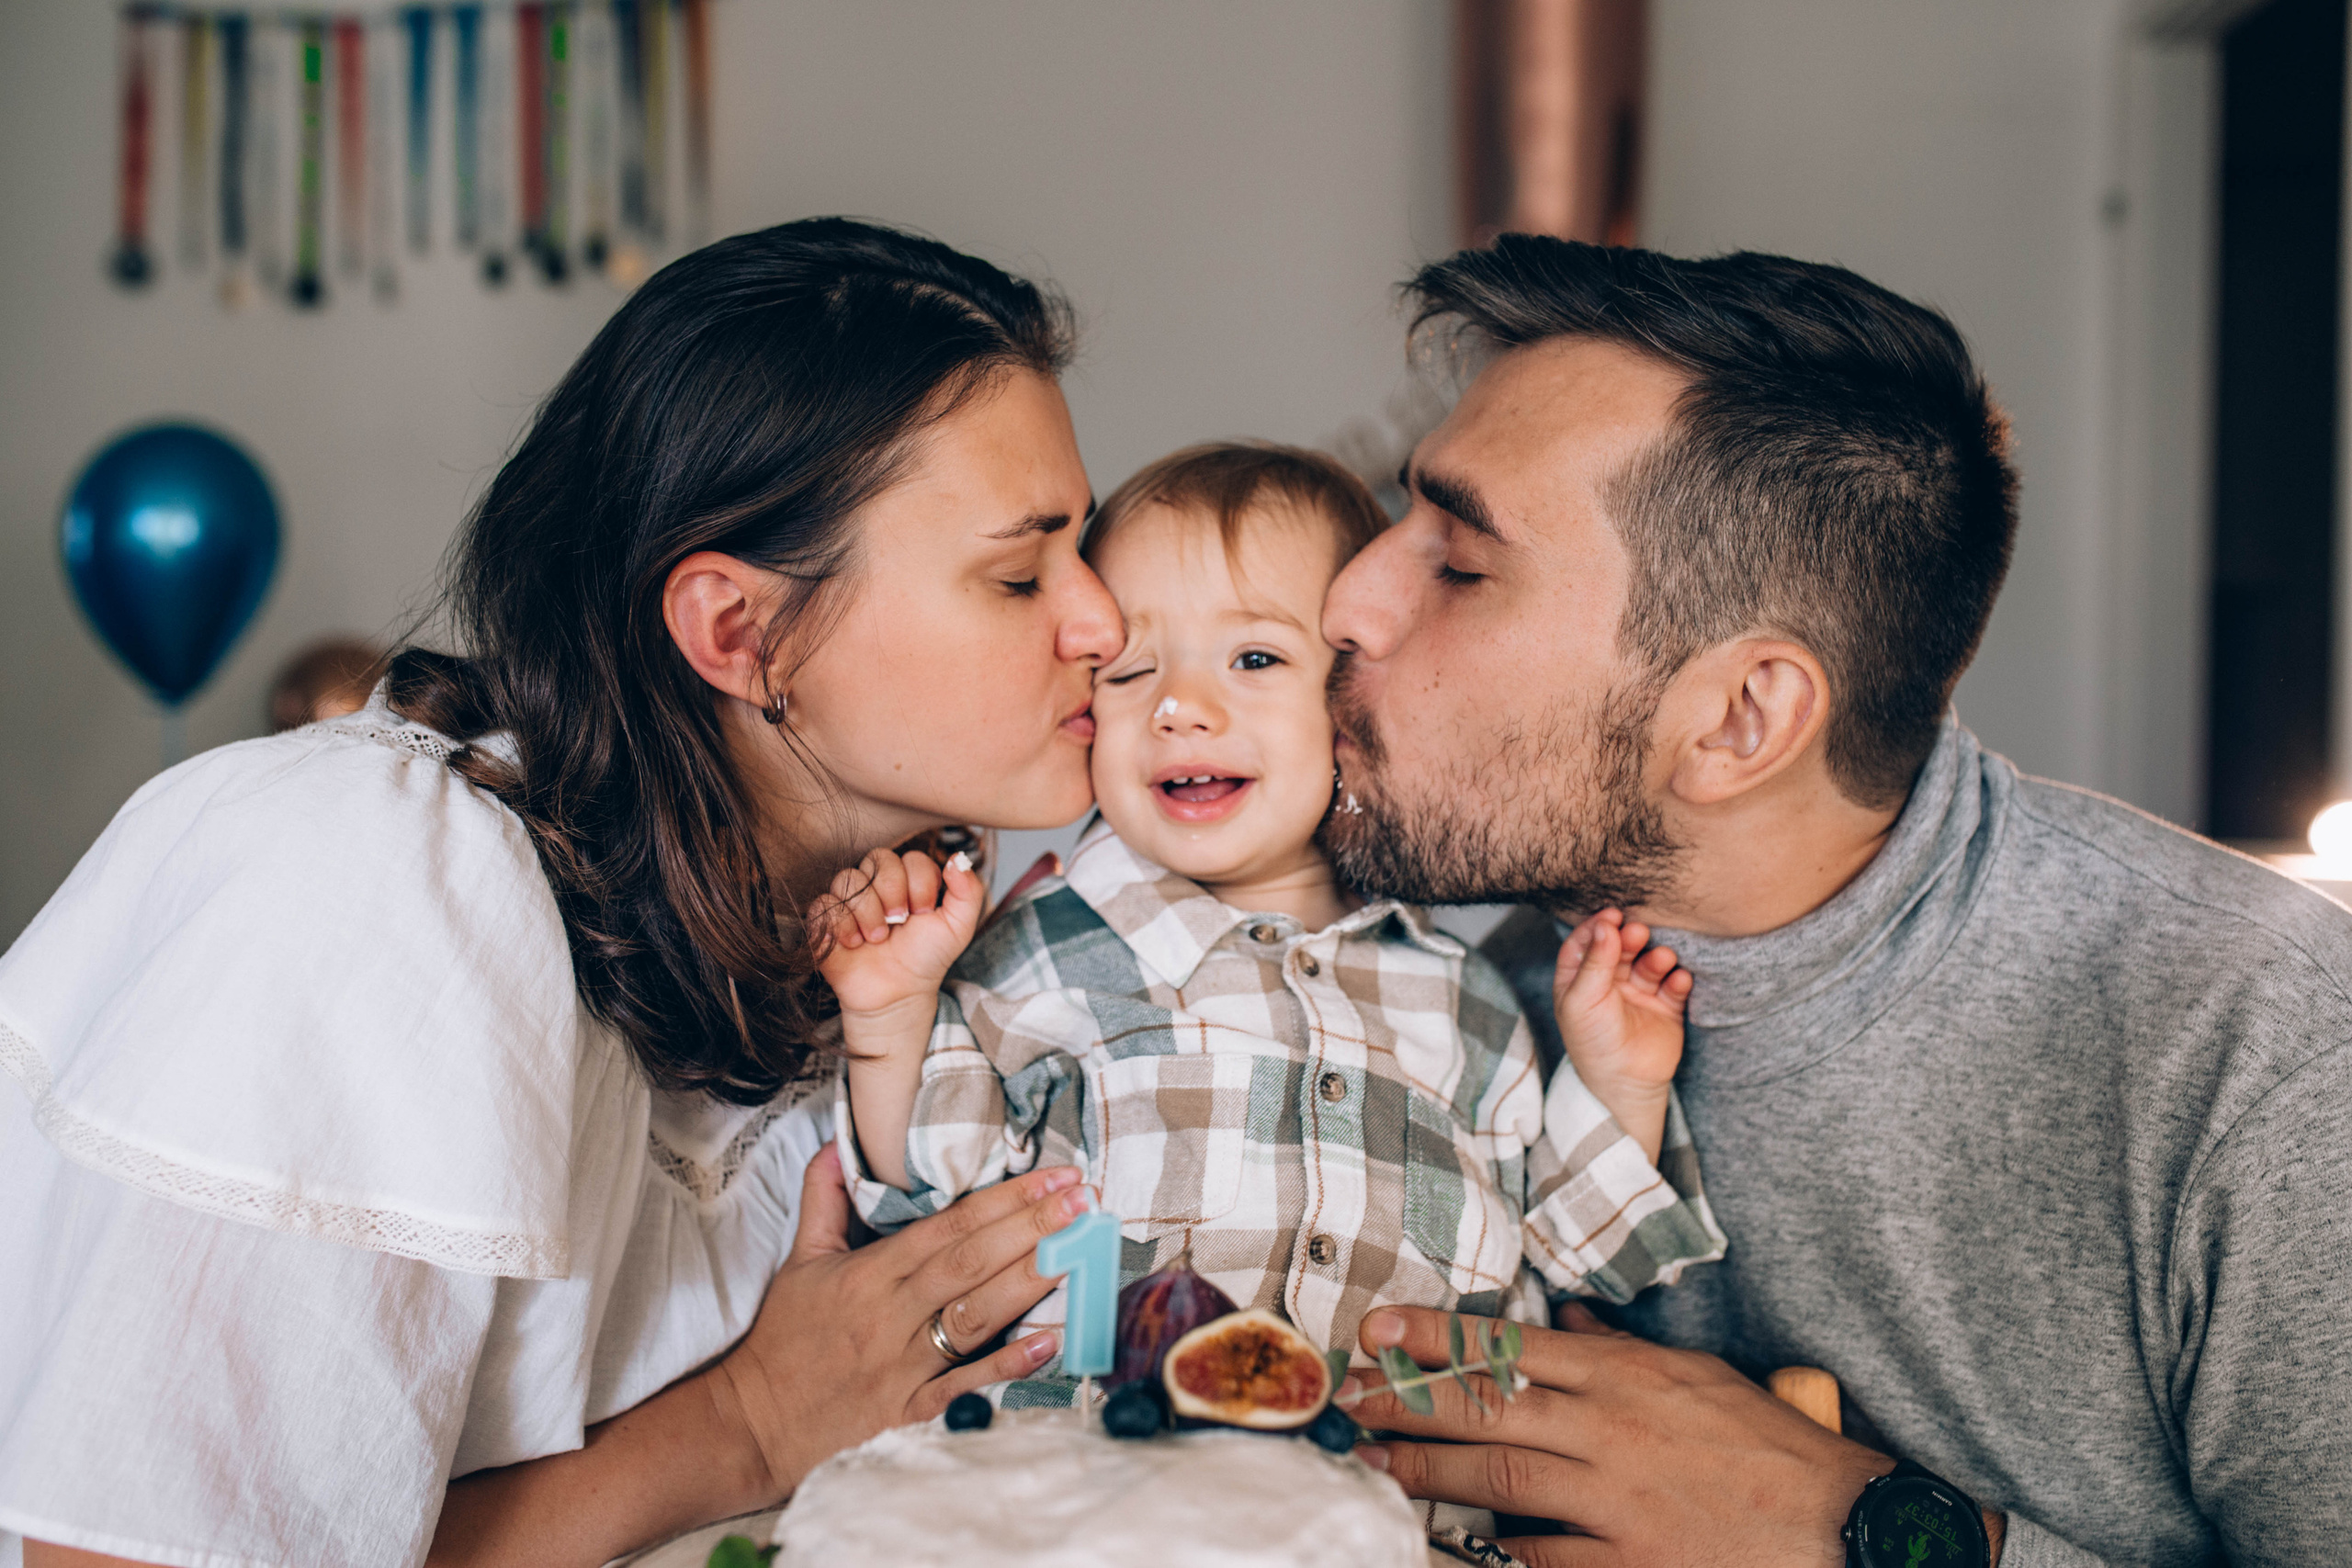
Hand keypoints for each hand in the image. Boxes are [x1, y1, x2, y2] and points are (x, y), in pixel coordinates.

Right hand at [709, 1145, 1087, 1500]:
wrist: (753, 1422)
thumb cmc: (784, 1338)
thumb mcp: (800, 1260)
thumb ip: (824, 1199)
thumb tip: (835, 1146)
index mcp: (869, 1273)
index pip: (949, 1227)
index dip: (1003, 1200)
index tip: (1052, 1177)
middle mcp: (891, 1314)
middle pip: (972, 1263)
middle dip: (1033, 1228)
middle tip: (1083, 1199)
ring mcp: (903, 1365)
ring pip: (975, 1316)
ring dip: (1031, 1283)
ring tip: (1080, 1251)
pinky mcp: (909, 1411)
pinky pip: (965, 1385)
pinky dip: (1008, 1364)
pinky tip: (1051, 1341)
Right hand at [814, 847, 985, 1019]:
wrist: (898, 993)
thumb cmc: (926, 958)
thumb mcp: (959, 927)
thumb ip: (969, 891)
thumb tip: (957, 858)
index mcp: (909, 878)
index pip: (912, 857)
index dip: (920, 884)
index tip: (924, 913)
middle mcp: (878, 882)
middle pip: (878, 858)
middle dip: (893, 894)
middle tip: (899, 924)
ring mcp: (849, 899)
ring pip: (849, 878)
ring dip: (868, 912)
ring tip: (877, 938)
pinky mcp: (825, 918)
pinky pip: (824, 903)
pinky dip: (841, 925)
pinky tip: (854, 944)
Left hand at [1346, 1305, 1890, 1566]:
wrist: (1845, 1531)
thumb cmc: (1771, 1450)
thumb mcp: (1699, 1378)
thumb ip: (1619, 1351)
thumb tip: (1560, 1324)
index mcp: (1629, 1376)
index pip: (1512, 1346)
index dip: (1437, 1337)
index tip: (1378, 1328)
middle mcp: (1613, 1431)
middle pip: (1489, 1407)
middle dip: (1408, 1400)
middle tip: (1348, 1396)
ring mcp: (1618, 1502)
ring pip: (1500, 1476)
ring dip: (1428, 1469)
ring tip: (1377, 1462)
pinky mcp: (1629, 1565)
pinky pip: (1542, 1555)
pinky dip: (1500, 1544)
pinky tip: (1460, 1537)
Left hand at [1553, 909, 1689, 1160]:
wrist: (1624, 1084)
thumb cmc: (1592, 1043)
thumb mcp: (1583, 1000)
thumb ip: (1595, 962)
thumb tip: (1605, 924)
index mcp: (1579, 982)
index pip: (1585, 944)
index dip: (1597, 927)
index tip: (1611, 915)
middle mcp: (1608, 985)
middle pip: (1619, 949)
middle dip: (1629, 938)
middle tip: (1638, 931)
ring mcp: (1638, 995)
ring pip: (1649, 964)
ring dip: (1657, 957)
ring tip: (1661, 958)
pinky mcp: (1665, 1009)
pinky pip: (1674, 986)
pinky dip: (1678, 979)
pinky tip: (1679, 979)